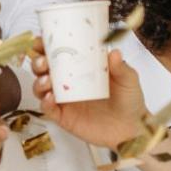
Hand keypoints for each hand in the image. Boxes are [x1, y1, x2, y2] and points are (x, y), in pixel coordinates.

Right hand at [31, 48, 146, 147]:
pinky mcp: (63, 117)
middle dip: (38, 63)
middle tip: (44, 62)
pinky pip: (48, 109)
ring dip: (39, 82)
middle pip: (43, 69)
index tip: (41, 41)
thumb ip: (120, 67)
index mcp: (81, 68)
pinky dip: (44, 102)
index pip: (58, 54)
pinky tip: (50, 98)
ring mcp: (65, 100)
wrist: (132, 129)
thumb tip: (114, 52)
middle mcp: (69, 83)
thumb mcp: (128, 80)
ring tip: (48, 81)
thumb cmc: (130, 101)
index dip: (45, 47)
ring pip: (41, 88)